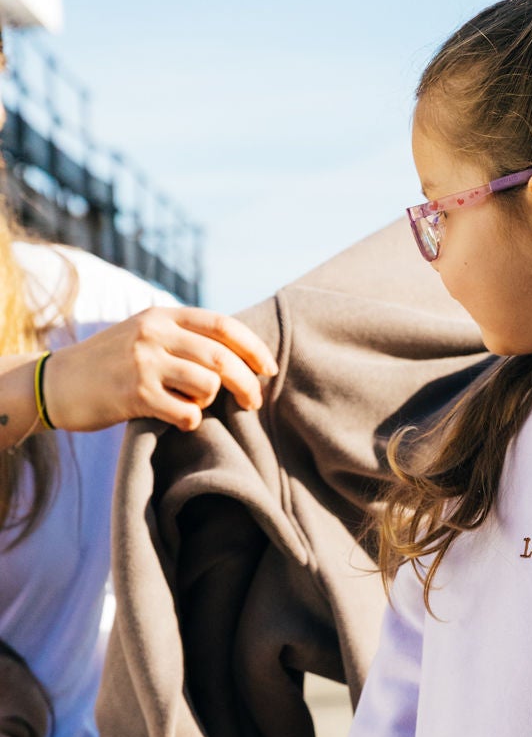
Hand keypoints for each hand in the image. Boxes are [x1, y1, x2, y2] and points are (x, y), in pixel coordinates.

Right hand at [40, 307, 276, 434]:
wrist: (57, 382)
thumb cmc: (109, 363)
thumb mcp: (143, 333)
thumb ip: (183, 336)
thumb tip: (237, 352)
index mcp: (161, 315)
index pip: (223, 326)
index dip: (253, 348)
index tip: (269, 369)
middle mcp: (154, 333)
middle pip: (222, 359)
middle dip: (247, 383)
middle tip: (254, 401)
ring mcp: (144, 363)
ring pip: (208, 387)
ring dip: (210, 403)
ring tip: (192, 405)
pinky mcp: (135, 395)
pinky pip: (187, 414)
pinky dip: (190, 421)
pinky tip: (175, 418)